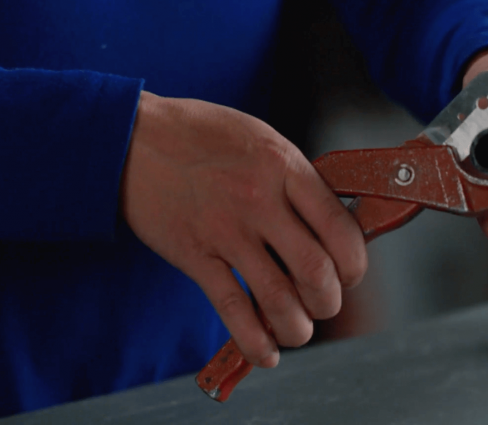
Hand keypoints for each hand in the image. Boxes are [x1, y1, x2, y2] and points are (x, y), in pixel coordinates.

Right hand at [119, 92, 366, 367]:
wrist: (133, 137)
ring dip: (297, 328)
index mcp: (284, 166)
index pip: (340, 228)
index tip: (350, 273)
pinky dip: (256, 342)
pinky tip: (266, 352)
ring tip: (296, 329)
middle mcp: (260, 200)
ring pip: (279, 300)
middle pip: (317, 271)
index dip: (355, 264)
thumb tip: (330, 224)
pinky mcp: (195, 255)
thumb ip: (296, 179)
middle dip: (328, 301)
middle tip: (322, 302)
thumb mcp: (261, 139)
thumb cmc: (201, 134)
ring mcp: (226, 230)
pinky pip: (233, 310)